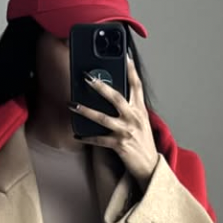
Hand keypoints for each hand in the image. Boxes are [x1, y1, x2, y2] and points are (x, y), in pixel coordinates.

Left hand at [71, 53, 158, 185]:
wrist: (150, 167)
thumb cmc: (142, 142)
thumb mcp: (140, 122)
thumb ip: (129, 108)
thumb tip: (111, 96)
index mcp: (140, 110)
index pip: (136, 85)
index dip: (131, 69)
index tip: (124, 55)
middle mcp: (134, 118)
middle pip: (116, 97)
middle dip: (100, 86)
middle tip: (87, 77)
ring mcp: (127, 132)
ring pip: (103, 118)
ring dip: (85, 111)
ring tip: (72, 105)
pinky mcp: (120, 145)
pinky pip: (99, 140)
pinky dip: (87, 138)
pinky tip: (77, 135)